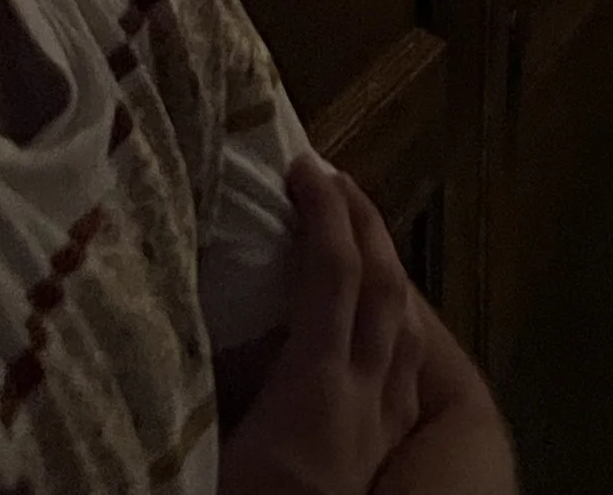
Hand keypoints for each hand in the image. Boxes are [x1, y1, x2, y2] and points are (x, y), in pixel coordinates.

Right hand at [220, 159, 421, 494]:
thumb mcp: (216, 448)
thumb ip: (218, 382)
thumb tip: (205, 328)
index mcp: (318, 382)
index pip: (335, 271)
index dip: (325, 210)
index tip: (305, 165)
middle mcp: (366, 389)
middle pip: (383, 282)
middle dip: (364, 219)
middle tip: (335, 178)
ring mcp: (388, 417)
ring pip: (405, 319)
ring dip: (386, 264)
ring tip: (363, 233)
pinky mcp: (394, 445)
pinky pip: (406, 362)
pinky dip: (395, 319)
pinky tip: (385, 319)